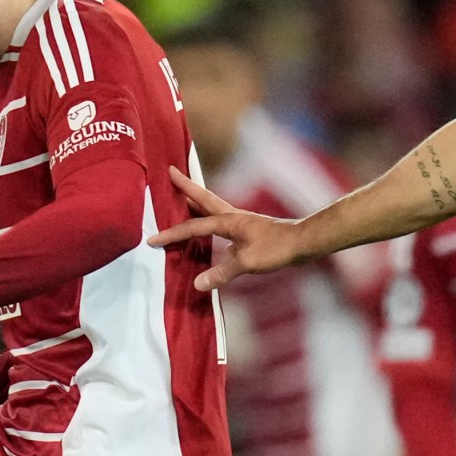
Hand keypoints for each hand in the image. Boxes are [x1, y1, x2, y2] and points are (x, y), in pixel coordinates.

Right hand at [149, 167, 303, 291]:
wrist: (302, 242)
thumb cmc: (277, 248)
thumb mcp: (248, 263)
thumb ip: (222, 272)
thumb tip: (198, 284)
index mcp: (228, 221)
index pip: (193, 227)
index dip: (172, 234)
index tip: (152, 240)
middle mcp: (232, 216)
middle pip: (202, 198)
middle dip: (185, 186)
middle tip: (170, 171)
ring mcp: (239, 221)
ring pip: (211, 207)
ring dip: (195, 200)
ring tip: (181, 196)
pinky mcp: (246, 229)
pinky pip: (219, 220)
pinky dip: (208, 217)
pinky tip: (207, 226)